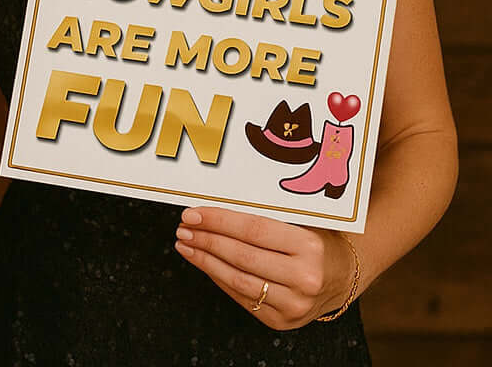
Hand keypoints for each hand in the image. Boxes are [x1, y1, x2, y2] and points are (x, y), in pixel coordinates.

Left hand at [174, 206, 354, 329]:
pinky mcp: (283, 321)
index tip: (193, 213)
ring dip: (205, 261)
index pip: (252, 229)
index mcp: (309, 245)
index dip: (218, 221)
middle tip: (183, 228)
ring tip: (185, 244)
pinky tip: (204, 263)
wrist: (343, 276)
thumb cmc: (316, 238)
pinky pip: (241, 297)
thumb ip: (264, 214)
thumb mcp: (300, 220)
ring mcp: (294, 304)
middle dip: (206, 240)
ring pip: (237, 280)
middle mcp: (304, 277)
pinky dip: (218, 278)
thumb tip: (214, 206)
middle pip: (241, 256)